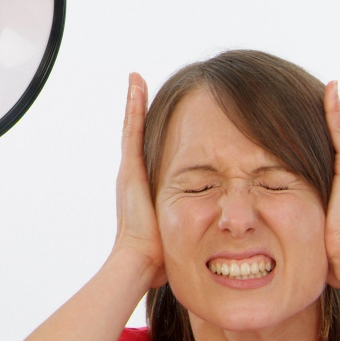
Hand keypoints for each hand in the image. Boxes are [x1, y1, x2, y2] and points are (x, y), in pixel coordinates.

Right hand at [112, 73, 166, 289]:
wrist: (139, 262)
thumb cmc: (159, 256)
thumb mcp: (179, 233)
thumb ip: (187, 227)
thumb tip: (210, 233)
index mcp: (141, 188)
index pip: (145, 152)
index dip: (146, 131)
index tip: (149, 110)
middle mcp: (131, 175)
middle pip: (135, 134)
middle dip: (136, 109)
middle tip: (137, 82)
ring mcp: (128, 171)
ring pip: (132, 127)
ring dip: (133, 101)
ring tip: (135, 78)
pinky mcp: (129, 169)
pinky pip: (132, 130)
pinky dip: (132, 107)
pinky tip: (135, 85)